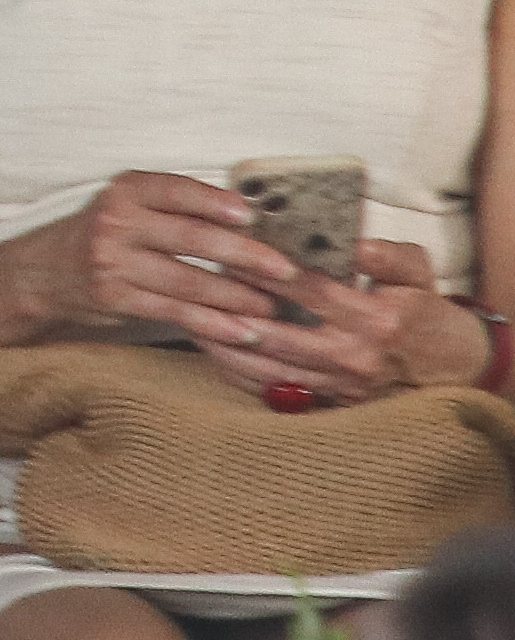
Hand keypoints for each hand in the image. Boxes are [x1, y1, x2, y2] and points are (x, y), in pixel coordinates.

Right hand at [9, 171, 315, 349]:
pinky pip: (175, 313)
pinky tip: (242, 332)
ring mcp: (113, 262)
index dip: (217, 203)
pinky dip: (213, 324)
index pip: (178, 191)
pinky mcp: (115, 298)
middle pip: (192, 239)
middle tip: (285, 271)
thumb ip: (175, 207)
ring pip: (189, 282)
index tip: (254, 216)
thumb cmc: (103, 235)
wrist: (43, 271)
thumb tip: (248, 216)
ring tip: (272, 308)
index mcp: (125, 191)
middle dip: (246, 257)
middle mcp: (117, 223)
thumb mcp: (128, 206)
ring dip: (237, 298)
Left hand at [190, 240, 484, 410]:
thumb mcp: (416, 271)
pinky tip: (213, 353)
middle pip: (279, 335)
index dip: (266, 270)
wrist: (452, 365)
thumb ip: (382, 252)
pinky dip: (243, 375)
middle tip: (189, 292)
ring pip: (272, 368)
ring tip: (187, 321)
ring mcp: (341, 383)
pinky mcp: (334, 402)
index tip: (228, 250)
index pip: (308, 290)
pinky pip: (279, 391)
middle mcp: (354, 354)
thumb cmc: (426, 309)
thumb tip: (347, 237)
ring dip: (227, 347)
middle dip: (232, 314)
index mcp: (374, 316)